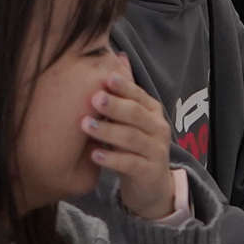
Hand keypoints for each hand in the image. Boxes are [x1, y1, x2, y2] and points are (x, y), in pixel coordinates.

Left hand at [82, 56, 177, 219]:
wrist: (152, 187)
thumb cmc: (135, 147)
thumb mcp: (131, 121)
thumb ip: (125, 93)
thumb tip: (117, 55)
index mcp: (152, 112)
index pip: (139, 95)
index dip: (124, 87)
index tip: (105, 77)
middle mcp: (158, 128)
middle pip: (136, 114)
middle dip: (115, 106)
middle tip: (93, 99)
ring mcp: (156, 151)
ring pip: (132, 138)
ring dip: (108, 131)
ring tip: (85, 126)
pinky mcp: (149, 173)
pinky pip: (130, 164)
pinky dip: (112, 159)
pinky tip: (94, 155)